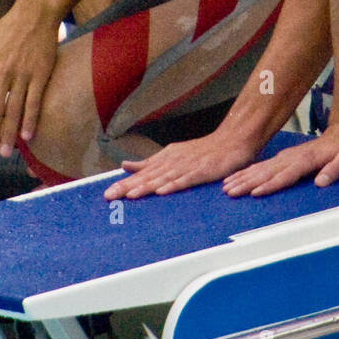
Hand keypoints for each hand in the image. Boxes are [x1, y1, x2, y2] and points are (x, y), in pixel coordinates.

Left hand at [0, 0, 58, 153]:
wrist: (34, 14)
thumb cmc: (7, 32)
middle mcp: (0, 72)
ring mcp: (21, 74)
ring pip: (13, 111)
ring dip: (9, 135)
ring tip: (6, 152)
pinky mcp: (40, 75)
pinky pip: (33, 102)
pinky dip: (29, 121)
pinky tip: (27, 136)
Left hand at [103, 129, 260, 199]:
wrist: (231, 141)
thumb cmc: (201, 151)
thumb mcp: (171, 155)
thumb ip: (148, 162)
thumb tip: (125, 165)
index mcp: (164, 159)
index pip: (140, 174)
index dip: (123, 184)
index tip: (107, 194)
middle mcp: (172, 162)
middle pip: (147, 177)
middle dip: (128, 187)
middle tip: (110, 197)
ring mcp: (187, 166)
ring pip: (163, 179)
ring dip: (146, 187)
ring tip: (130, 196)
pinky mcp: (202, 171)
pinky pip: (186, 180)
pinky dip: (174, 185)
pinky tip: (163, 191)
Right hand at [222, 126, 338, 197]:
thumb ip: (336, 169)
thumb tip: (321, 182)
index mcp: (306, 160)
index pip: (285, 175)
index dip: (270, 185)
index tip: (254, 193)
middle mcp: (292, 157)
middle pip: (266, 172)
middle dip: (247, 182)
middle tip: (230, 192)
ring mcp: (286, 157)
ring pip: (261, 168)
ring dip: (243, 177)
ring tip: (226, 186)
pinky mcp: (284, 158)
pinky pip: (263, 166)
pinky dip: (248, 171)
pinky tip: (237, 177)